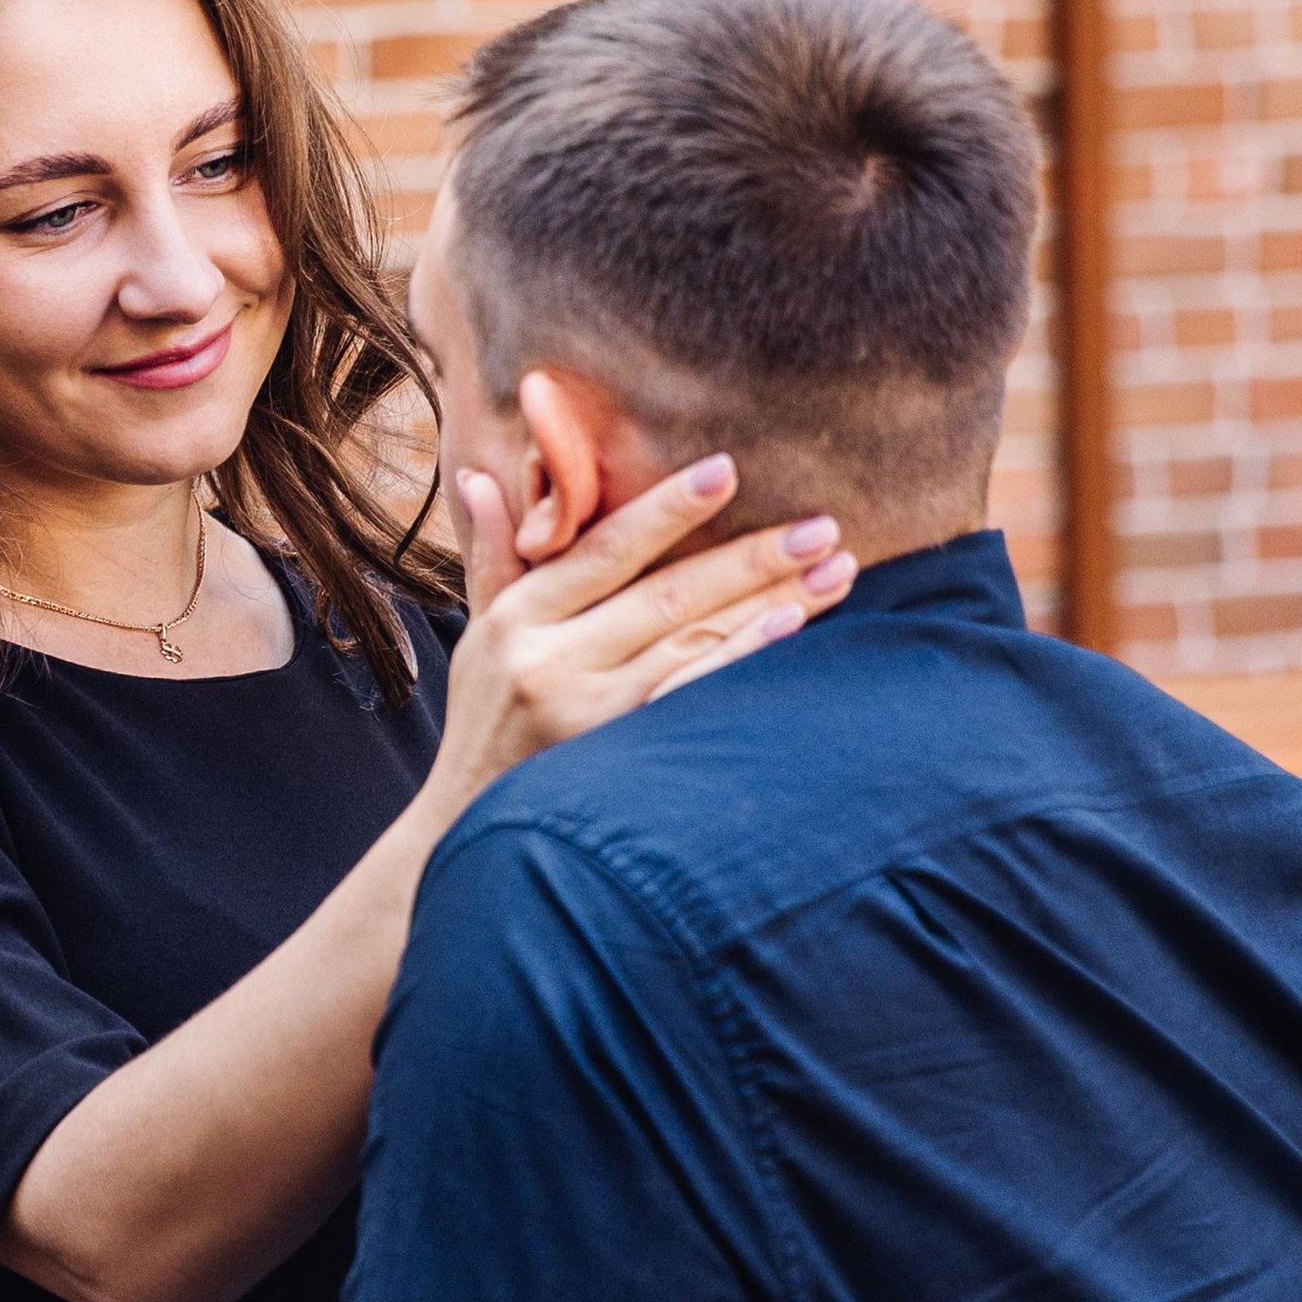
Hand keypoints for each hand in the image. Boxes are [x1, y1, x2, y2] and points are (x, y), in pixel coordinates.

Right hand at [420, 459, 852, 830]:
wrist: (465, 830)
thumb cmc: (486, 723)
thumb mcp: (479, 636)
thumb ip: (492, 556)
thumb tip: (481, 476)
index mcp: (518, 618)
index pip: (606, 552)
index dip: (666, 510)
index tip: (727, 470)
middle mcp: (552, 661)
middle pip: (667, 597)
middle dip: (752, 558)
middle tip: (824, 526)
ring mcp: (588, 714)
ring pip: (691, 644)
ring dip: (770, 604)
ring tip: (835, 572)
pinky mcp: (616, 759)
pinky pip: (689, 699)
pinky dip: (739, 662)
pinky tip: (789, 633)